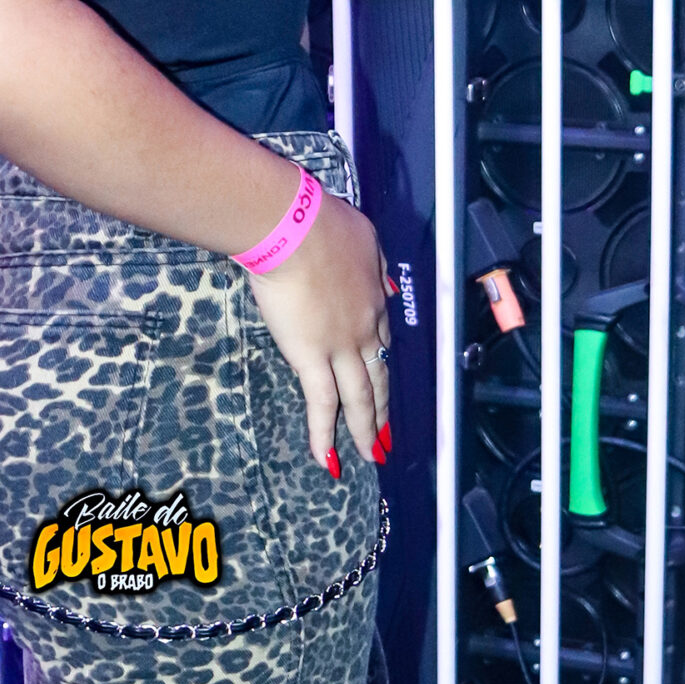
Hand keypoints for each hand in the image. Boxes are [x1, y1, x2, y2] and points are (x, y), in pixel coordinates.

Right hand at [245, 189, 390, 471]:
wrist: (295, 228)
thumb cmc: (321, 223)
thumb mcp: (362, 235)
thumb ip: (371, 261)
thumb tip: (379, 278)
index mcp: (375, 297)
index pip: (381, 336)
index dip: (382, 358)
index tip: (381, 371)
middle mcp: (365, 328)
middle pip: (378, 374)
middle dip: (383, 406)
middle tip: (388, 432)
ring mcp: (341, 346)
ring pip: (359, 396)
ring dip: (366, 428)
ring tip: (371, 453)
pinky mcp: (312, 357)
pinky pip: (321, 403)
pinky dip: (324, 434)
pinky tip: (327, 461)